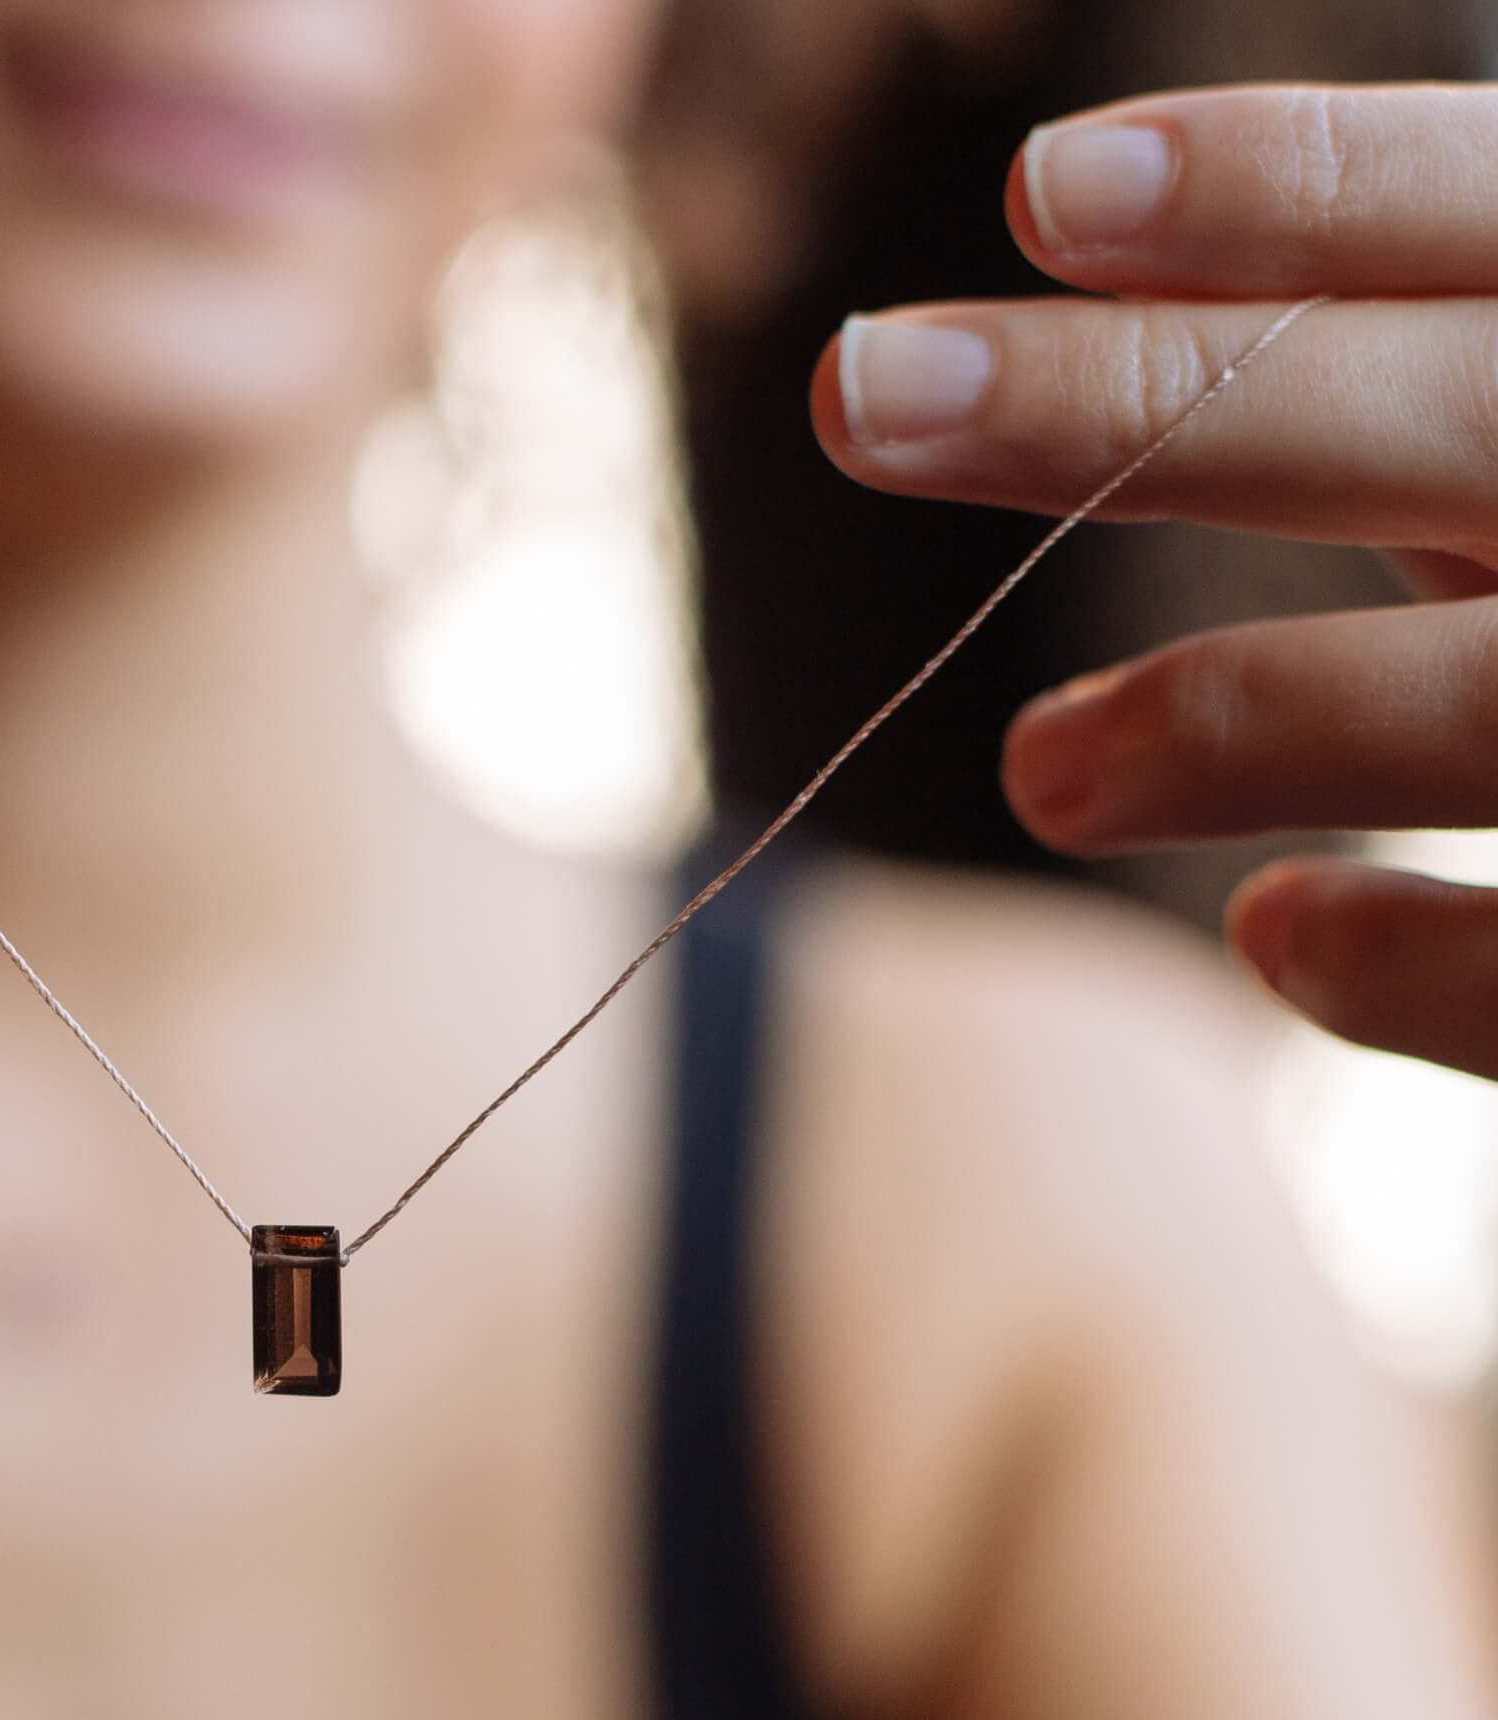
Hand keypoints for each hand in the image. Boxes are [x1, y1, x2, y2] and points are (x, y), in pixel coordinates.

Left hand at [815, 84, 1497, 1080]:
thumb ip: (1452, 387)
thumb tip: (1135, 310)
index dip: (1296, 185)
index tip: (1048, 190)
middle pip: (1442, 417)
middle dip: (1136, 400)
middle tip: (859, 394)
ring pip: (1479, 707)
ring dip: (1221, 720)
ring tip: (1039, 771)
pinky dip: (1396, 960)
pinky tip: (1275, 934)